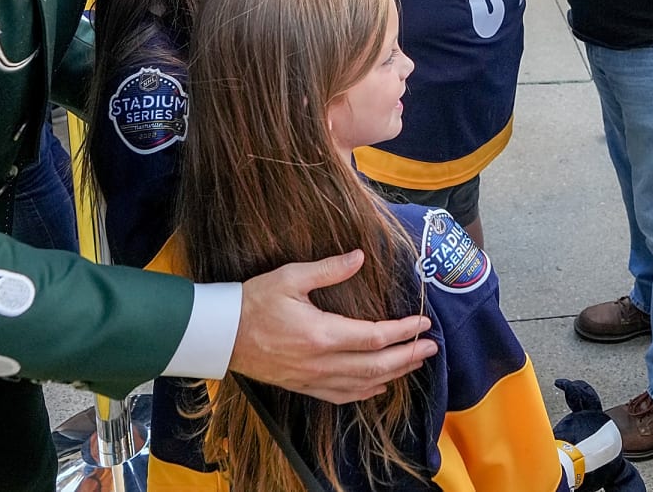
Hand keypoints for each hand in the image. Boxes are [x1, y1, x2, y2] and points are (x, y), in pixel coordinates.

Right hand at [228, 250, 437, 402]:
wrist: (221, 335)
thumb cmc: (254, 301)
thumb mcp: (290, 277)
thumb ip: (329, 269)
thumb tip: (360, 257)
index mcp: (322, 334)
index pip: (375, 336)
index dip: (403, 332)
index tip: (423, 323)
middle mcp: (322, 362)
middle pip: (377, 366)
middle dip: (408, 356)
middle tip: (431, 347)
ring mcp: (312, 378)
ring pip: (363, 384)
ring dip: (393, 374)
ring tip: (414, 363)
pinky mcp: (303, 386)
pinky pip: (341, 396)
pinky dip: (365, 392)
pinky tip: (379, 386)